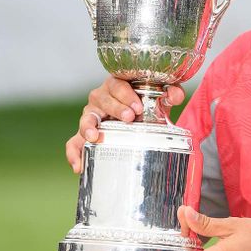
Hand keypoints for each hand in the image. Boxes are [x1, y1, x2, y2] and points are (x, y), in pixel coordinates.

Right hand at [64, 77, 184, 173]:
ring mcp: (92, 115)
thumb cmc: (145, 103)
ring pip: (86, 118)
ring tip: (95, 137)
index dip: (126, 94)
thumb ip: (170, 93)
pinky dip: (74, 153)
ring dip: (89, 127)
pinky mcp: (86, 133)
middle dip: (115, 108)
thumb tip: (177, 95)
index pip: (117, 84)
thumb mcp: (159, 98)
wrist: (138, 116)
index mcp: (117, 84)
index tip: (138, 107)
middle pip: (102, 98)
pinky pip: (74, 142)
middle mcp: (101, 97)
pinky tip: (78, 166)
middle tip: (130, 118)